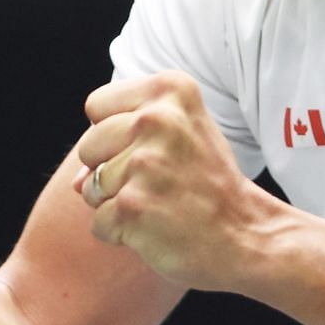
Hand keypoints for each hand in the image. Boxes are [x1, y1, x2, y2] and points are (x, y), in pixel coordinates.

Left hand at [70, 71, 277, 290]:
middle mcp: (156, 119)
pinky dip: (121, 234)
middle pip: (88, 145)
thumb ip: (125, 137)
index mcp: (170, 91)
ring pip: (90, 187)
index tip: (153, 150)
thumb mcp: (182, 134)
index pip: (97, 105)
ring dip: (118, 204)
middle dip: (111, 170)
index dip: (115, 133)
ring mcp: (144, 164)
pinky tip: (157, 228)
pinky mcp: (133, 207)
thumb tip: (77, 181)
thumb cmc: (209, 183)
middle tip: (159, 183)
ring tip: (161, 205)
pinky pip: (98, 222)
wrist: (247, 234)